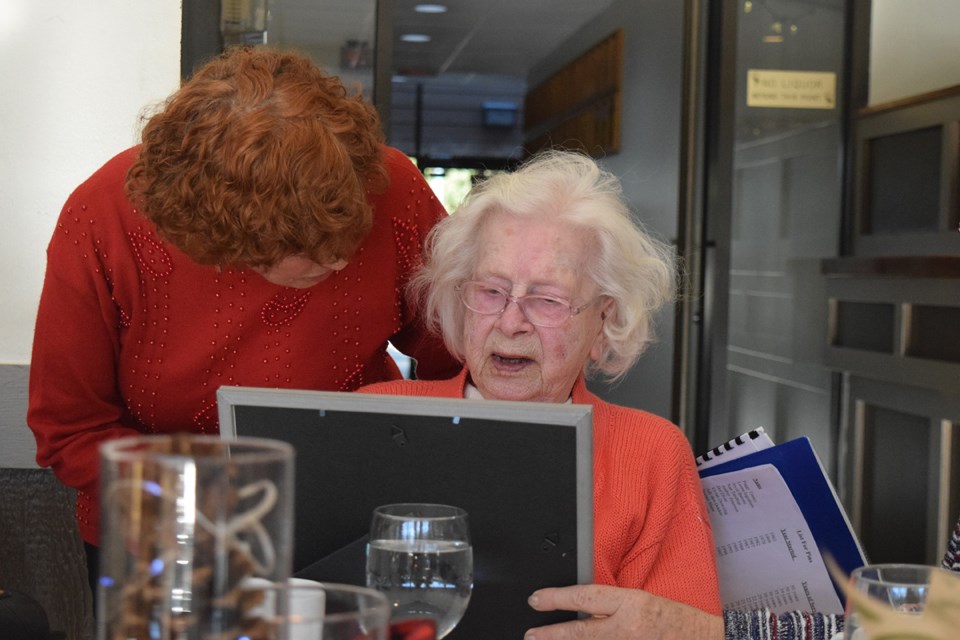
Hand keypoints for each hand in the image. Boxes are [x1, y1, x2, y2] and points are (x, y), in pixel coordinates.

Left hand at [524, 584, 723, 639]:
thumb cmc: (678, 620)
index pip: (585, 598)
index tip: (536, 600)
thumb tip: (579, 609)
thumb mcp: (643, 600)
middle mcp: (629, 628)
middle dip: (551, 635)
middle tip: (530, 635)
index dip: (556, 598)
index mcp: (632, 603)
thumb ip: (612, 606)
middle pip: (580, 632)